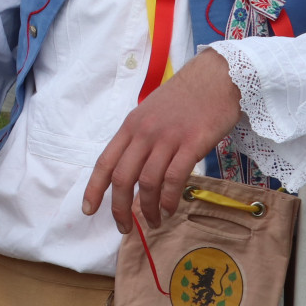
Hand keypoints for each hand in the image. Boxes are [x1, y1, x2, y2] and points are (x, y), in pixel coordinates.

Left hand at [83, 49, 241, 233]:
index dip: (94, 189)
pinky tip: (170, 209)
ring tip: (154, 223)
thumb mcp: (152, 113)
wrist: (217, 77)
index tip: (88, 210)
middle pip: (121, 177)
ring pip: (146, 182)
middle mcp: (143, 133)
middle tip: (125, 228)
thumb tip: (133, 169)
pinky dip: (168, 199)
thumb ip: (141, 138)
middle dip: (119, 208)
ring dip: (147, 209)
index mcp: (130, 126)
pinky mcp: (192, 143)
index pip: (104, 162)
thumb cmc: (186, 97)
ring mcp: (167, 138)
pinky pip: (173, 178)